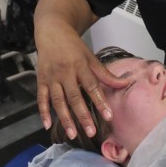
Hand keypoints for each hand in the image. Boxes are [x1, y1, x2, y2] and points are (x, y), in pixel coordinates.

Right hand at [35, 23, 126, 137]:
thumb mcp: (90, 56)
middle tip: (91, 132)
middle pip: (74, 96)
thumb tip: (125, 83)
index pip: (92, 86)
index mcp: (80, 65)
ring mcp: (51, 77)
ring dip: (65, 118)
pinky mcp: (40, 80)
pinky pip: (41, 98)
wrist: (51, 32)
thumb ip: (105, 74)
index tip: (109, 116)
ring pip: (58, 100)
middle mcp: (65, 72)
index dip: (100, 102)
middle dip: (82, 115)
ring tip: (72, 134)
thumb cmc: (73, 46)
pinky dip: (43, 112)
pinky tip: (47, 125)